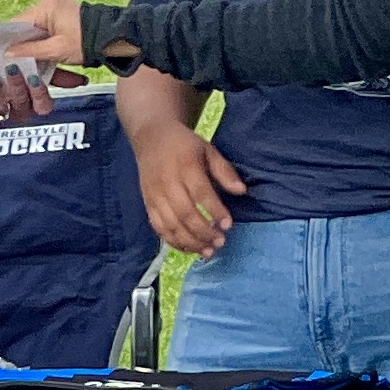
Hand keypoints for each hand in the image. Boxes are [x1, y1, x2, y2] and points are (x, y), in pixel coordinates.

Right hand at [0, 0, 92, 68]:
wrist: (118, 38)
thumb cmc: (88, 42)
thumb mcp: (56, 50)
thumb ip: (30, 52)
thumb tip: (7, 54)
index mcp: (45, 7)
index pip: (16, 25)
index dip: (7, 42)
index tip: (0, 58)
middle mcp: (49, 5)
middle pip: (26, 31)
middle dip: (24, 49)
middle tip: (18, 67)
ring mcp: (57, 12)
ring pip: (37, 35)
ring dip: (36, 51)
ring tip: (35, 67)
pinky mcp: (64, 20)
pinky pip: (48, 35)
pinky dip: (46, 48)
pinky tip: (46, 62)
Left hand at [0, 43, 54, 126]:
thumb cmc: (14, 57)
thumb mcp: (34, 62)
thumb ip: (56, 72)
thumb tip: (82, 81)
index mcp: (34, 102)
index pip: (42, 106)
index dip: (39, 94)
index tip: (34, 77)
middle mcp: (16, 110)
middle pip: (20, 105)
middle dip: (16, 87)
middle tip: (11, 69)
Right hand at [132, 128, 247, 255]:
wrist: (151, 137)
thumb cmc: (185, 145)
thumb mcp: (208, 150)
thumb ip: (224, 171)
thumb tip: (241, 191)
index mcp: (186, 166)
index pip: (201, 192)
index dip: (215, 211)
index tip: (228, 225)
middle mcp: (168, 183)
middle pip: (185, 213)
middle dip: (204, 231)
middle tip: (221, 242)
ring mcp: (155, 195)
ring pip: (171, 224)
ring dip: (190, 241)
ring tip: (208, 251)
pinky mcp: (147, 204)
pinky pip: (159, 227)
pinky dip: (173, 241)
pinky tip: (189, 248)